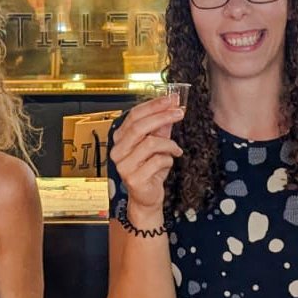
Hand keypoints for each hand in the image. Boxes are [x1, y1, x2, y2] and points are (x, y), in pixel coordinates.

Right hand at [107, 96, 184, 214]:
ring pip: (151, 143)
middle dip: (162, 116)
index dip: (154, 105)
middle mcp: (118, 151)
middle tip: (179, 113)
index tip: (171, 99)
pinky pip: (157, 161)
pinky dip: (168, 159)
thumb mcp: (157, 144)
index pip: (134, 115)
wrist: (146, 197)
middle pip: (139, 126)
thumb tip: (171, 107)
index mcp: (120, 138)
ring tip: (176, 149)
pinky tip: (170, 161)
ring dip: (169, 144)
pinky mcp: (134, 178)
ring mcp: (124, 165)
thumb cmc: (149, 170)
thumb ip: (161, 127)